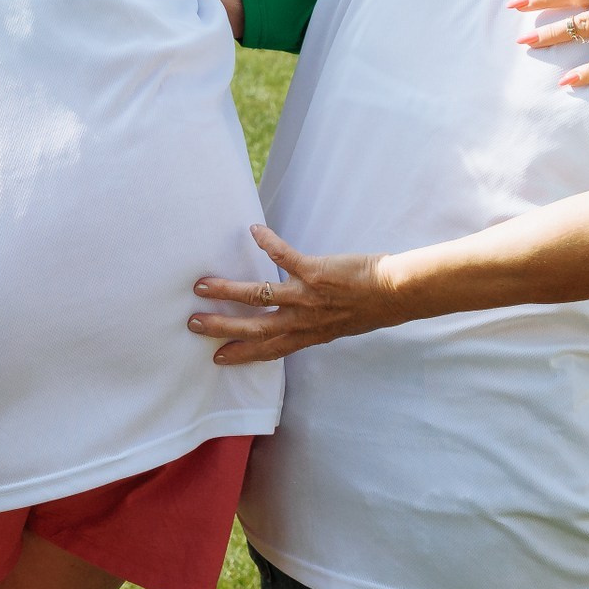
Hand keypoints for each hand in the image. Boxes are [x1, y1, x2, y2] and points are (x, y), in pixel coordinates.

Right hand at [191, 224, 400, 362]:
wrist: (394, 293)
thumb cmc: (371, 308)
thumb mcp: (337, 325)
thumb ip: (313, 325)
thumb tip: (297, 319)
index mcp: (307, 335)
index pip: (268, 350)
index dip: (241, 354)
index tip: (217, 357)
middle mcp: (301, 321)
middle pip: (254, 328)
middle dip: (222, 327)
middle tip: (194, 323)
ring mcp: (306, 297)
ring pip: (259, 296)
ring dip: (228, 290)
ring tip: (202, 285)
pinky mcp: (315, 272)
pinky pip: (284, 256)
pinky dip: (268, 242)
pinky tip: (253, 231)